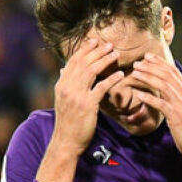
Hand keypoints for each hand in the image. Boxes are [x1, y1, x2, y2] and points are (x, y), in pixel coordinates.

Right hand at [50, 38, 124, 153]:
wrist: (66, 141)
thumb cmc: (67, 121)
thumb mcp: (63, 99)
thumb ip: (65, 83)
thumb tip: (64, 69)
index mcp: (61, 84)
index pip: (73, 61)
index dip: (84, 50)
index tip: (95, 41)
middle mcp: (67, 87)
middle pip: (84, 63)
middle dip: (97, 51)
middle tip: (109, 44)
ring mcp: (77, 95)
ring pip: (92, 71)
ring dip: (105, 60)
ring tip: (115, 53)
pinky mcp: (87, 105)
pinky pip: (101, 87)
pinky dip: (111, 79)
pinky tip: (120, 75)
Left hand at [129, 52, 181, 176]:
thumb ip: (178, 99)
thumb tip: (167, 90)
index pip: (174, 72)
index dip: (160, 62)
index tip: (147, 56)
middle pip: (167, 75)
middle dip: (151, 67)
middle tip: (137, 63)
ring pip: (164, 86)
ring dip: (148, 77)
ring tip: (135, 74)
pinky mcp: (177, 117)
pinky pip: (161, 104)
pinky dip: (149, 98)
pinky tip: (138, 95)